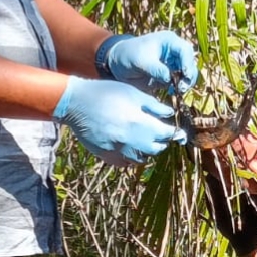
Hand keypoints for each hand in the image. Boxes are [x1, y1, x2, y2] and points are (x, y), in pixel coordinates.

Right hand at [53, 76, 183, 164]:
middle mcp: (132, 141)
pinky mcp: (107, 156)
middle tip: (158, 133)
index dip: (175, 133)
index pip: (166, 134)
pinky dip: (131, 156)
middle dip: (160, 141)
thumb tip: (169, 115)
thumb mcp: (134, 93)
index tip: (179, 133)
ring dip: (146, 150)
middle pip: (156, 149)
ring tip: (143, 138)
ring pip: (142, 158)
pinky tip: (128, 145)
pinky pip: (126, 162)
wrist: (76, 103)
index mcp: (140, 124)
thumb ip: (154, 106)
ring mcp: (119, 151)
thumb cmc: (106, 93)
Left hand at [103, 31, 197, 91]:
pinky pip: (179, 81)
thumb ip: (156, 69)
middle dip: (189, 75)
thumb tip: (170, 79)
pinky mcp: (169, 74)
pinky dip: (179, 87)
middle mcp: (173, 51)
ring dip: (186, 83)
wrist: (117, 63)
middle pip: (190, 62)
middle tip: (182, 88)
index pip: (185, 50)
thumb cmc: (128, 55)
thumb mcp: (140, 61)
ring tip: (178, 91)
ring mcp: (172, 63)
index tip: (185, 75)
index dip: (188, 62)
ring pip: (187, 73)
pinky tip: (173, 92)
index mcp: (168, 41)